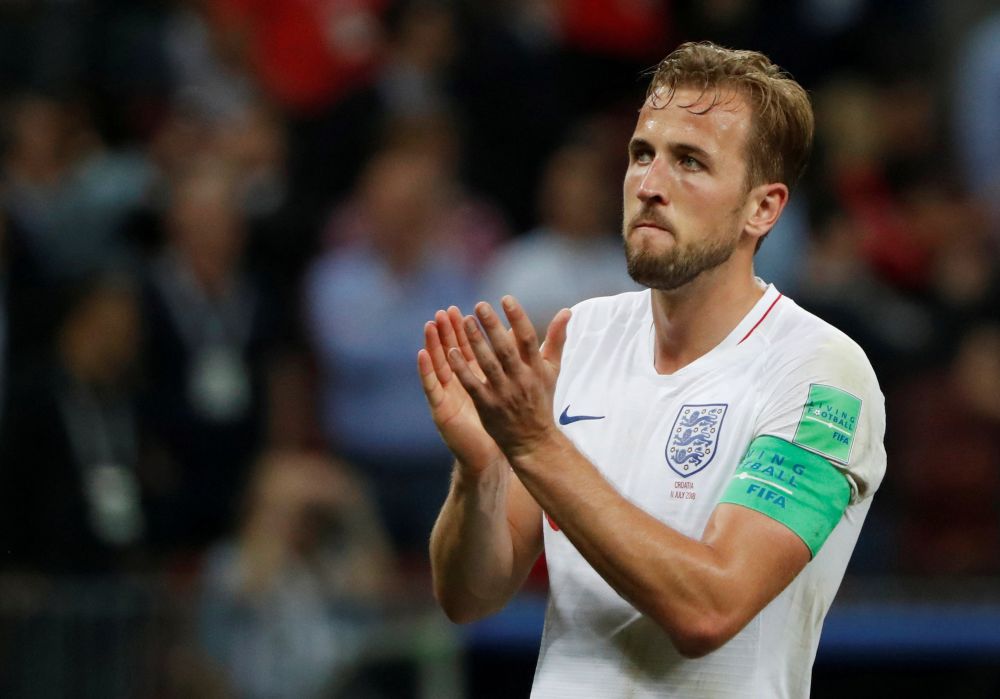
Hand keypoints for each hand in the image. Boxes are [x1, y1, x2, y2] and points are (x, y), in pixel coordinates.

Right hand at [418, 306, 505, 473]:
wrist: (505, 449)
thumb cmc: (506, 418)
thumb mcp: (509, 385)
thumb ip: (514, 360)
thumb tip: (520, 334)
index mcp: (476, 375)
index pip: (467, 347)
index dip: (463, 329)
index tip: (462, 309)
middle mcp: (460, 382)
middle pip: (451, 352)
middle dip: (448, 331)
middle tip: (444, 310)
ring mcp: (449, 395)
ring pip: (439, 364)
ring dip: (434, 344)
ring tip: (430, 324)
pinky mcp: (442, 409)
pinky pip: (432, 386)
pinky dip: (426, 370)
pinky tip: (422, 353)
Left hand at [447, 296, 570, 460]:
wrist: (533, 440)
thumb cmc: (541, 399)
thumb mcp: (552, 370)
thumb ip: (556, 339)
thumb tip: (566, 311)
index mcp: (536, 369)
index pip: (528, 339)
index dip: (518, 318)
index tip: (506, 299)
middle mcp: (521, 380)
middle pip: (506, 349)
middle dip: (493, 326)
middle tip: (480, 305)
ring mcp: (504, 394)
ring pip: (488, 364)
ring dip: (476, 342)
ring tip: (464, 321)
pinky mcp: (488, 406)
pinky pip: (473, 384)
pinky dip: (462, 369)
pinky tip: (451, 352)